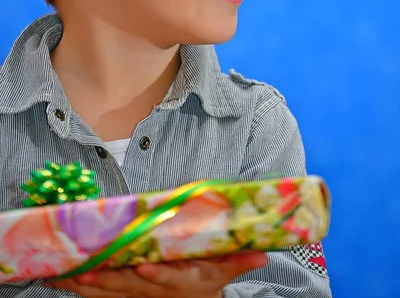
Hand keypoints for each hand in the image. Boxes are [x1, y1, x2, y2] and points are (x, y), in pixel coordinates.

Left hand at [46, 250, 267, 297]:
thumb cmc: (205, 280)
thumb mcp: (224, 270)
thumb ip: (240, 260)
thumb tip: (262, 253)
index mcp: (183, 284)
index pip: (169, 280)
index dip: (156, 275)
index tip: (144, 267)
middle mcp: (157, 294)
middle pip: (130, 287)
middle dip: (108, 279)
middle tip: (88, 269)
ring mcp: (137, 296)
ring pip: (109, 291)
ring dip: (87, 283)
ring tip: (66, 274)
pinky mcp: (123, 294)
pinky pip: (99, 292)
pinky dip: (79, 286)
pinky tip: (60, 278)